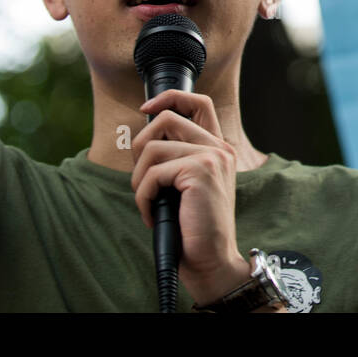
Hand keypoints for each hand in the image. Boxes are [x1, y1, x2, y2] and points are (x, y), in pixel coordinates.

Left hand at [131, 91, 250, 305]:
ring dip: (138, 178)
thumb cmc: (194, 226)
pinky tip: (151, 213)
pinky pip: (151, 174)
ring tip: (148, 200)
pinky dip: (142, 196)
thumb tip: (142, 139)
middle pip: (166, 118)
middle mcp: (219, 147)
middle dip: (140, 145)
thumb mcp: (186, 185)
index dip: (170, 97)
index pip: (198, 102)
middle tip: (143, 176)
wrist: (211, 259)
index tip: (146, 108)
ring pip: (152, 148)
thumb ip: (176, 157)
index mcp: (218, 148)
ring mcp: (211, 156)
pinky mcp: (199, 171)